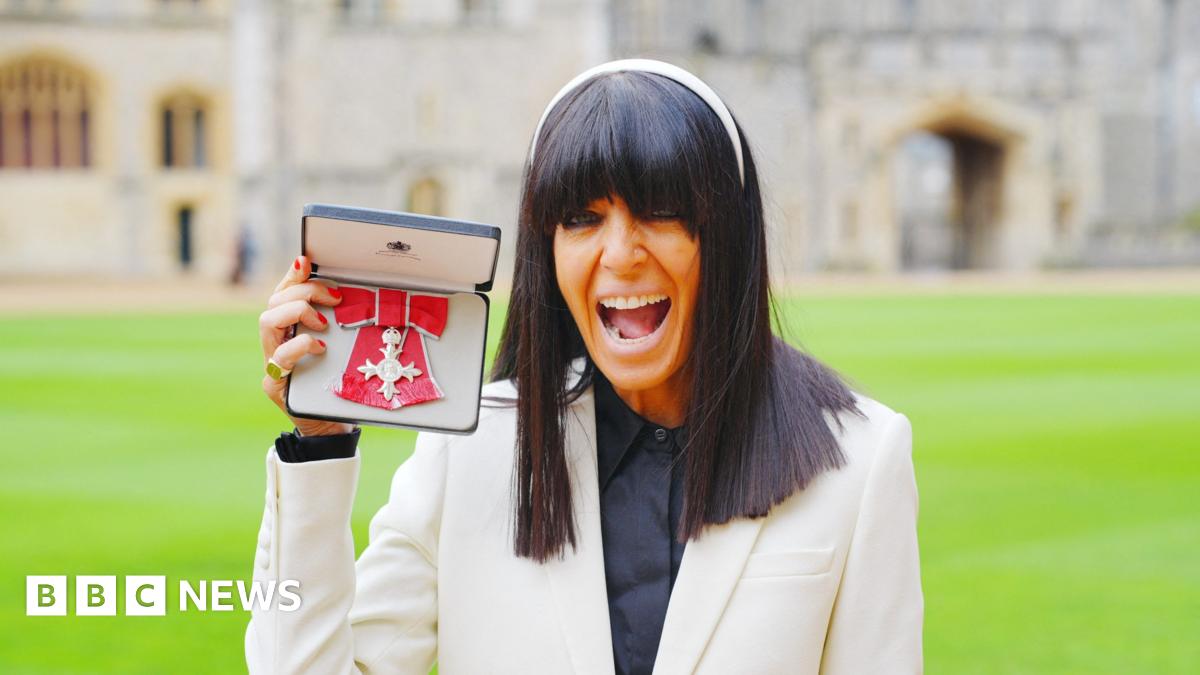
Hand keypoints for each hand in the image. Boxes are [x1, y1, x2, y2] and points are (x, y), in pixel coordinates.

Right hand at [259, 255, 353, 436]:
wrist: (332, 425)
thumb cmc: (338, 381)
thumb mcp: (342, 347)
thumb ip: (339, 323)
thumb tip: (351, 293)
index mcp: (289, 329)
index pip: (282, 293)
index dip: (292, 275)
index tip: (306, 261)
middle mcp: (275, 342)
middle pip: (274, 302)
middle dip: (304, 293)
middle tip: (334, 299)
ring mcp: (272, 363)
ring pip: (267, 323)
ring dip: (296, 313)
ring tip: (323, 323)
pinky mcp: (275, 384)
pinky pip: (279, 358)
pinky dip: (299, 346)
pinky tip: (319, 347)